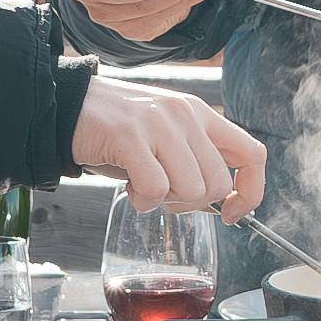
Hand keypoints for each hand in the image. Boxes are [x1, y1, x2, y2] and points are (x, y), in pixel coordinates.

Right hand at [73, 75, 267, 215]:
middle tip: (164, 193)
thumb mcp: (167, 138)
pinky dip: (142, 200)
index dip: (250, 193)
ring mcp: (159, 124)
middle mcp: (186, 114)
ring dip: (165, 201)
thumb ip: (195, 162)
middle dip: (192, 203)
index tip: (231, 213)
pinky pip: (155, 189)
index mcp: (201, 114)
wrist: (67, 107)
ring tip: (142, 184)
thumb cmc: (118, 132)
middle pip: (218, 184)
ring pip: (191, 190)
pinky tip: (129, 185)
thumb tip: (222, 204)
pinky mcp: (130, 136)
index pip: (253, 155)